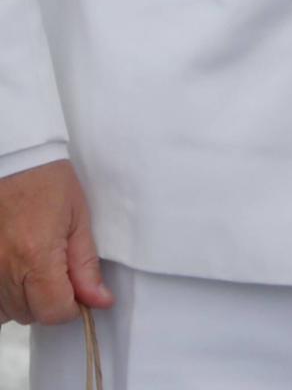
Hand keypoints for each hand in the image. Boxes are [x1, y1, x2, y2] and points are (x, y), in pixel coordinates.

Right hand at [0, 161, 112, 326]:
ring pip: (8, 312)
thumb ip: (86, 265)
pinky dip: (4, 295)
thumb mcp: (78, 217)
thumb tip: (100, 301)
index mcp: (37, 256)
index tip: (78, 289)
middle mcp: (5, 269)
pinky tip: (15, 273)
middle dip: (49, 299)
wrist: (13, 159)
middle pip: (31, 314)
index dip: (72, 305)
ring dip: (24, 298)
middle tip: (56, 267)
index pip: (55, 311)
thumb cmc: (47, 181)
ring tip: (33, 265)